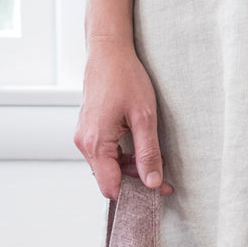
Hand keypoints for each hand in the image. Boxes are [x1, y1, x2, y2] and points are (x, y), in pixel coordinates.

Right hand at [73, 38, 173, 200]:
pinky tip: (139, 150)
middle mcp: (84, 143)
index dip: (134, 194)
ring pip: (107, 168)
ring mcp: (84, 137)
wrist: (108, 52)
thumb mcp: (145, 118)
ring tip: (155, 161)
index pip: (110, 187)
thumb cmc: (125, 77)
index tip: (157, 192)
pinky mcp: (88, 131)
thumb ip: (148, 154)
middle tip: (163, 180)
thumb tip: (152, 183)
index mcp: (95, 143)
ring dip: (130, 170)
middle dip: (136, 183)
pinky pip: (104, 155)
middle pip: (109, 179)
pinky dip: (122, 158)